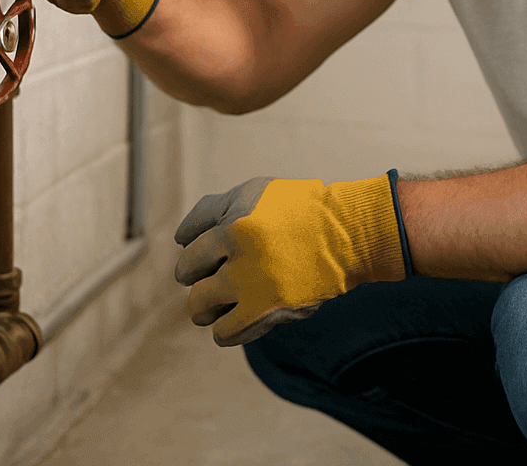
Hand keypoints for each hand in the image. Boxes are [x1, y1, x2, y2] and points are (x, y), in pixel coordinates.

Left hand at [174, 171, 412, 346]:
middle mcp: (241, 259)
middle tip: (209, 281)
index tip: (202, 261)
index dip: (192, 258)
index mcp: (234, 226)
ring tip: (217, 305)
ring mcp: (255, 289)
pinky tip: (235, 319)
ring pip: (202, 311)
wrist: (346, 235)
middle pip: (191, 282)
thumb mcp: (252, 192)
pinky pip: (228, 333)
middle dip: (196, 283)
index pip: (189, 253)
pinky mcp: (270, 312)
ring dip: (206, 309)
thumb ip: (212, 211)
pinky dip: (225, 329)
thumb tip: (180, 239)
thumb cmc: (295, 210)